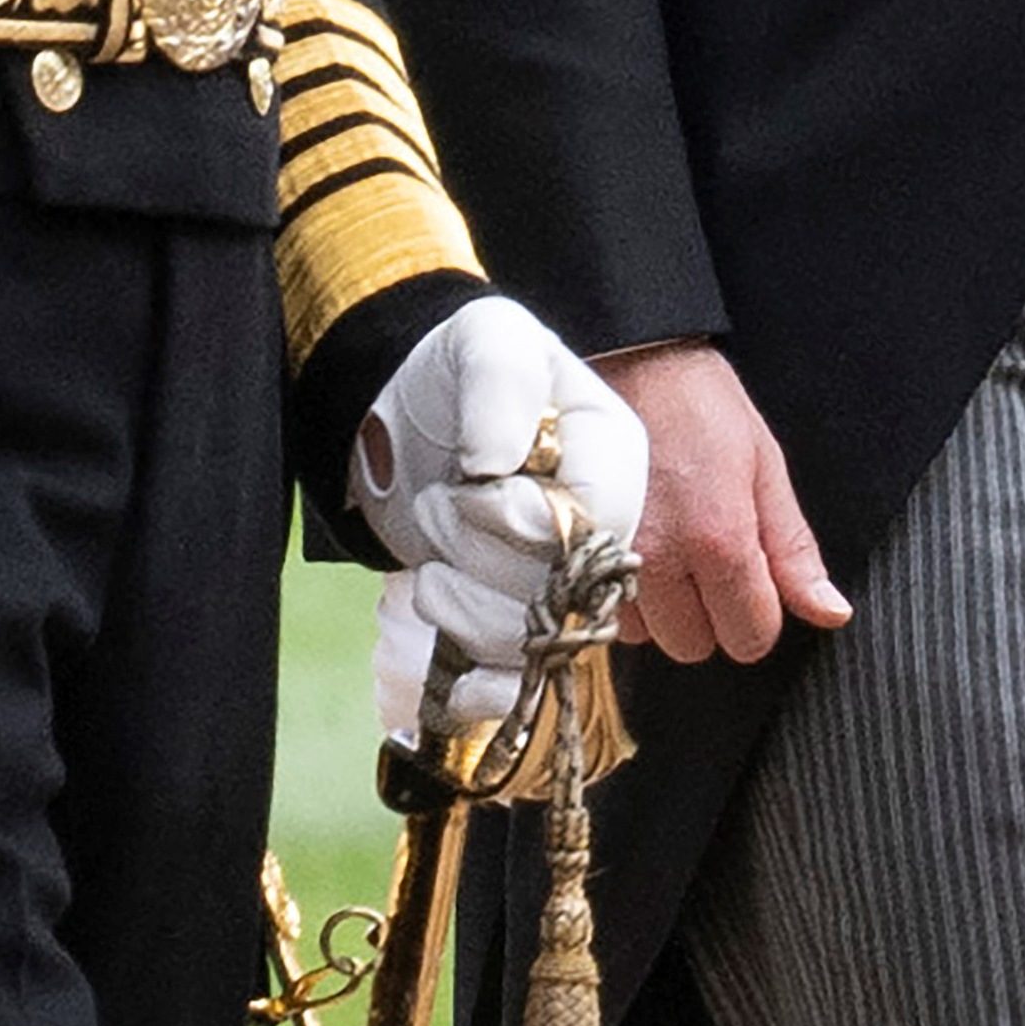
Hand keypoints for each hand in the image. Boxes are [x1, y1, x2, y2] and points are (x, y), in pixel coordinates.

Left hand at [354, 296, 650, 700]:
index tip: (471, 478)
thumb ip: (500, 382)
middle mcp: (603, 526)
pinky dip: (481, 680)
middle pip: (567, 587)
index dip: (527, 518)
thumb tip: (498, 462)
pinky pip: (522, 685)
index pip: (601, 518)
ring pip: (537, 641)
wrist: (409, 420)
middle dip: (483, 555)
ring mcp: (564, 584)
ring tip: (435, 548)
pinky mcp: (523, 628)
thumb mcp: (485, 340)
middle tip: (441, 503)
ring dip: (465, 606)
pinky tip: (453, 648)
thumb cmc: (457, 373)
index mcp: (615, 452)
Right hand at [596, 342, 852, 666]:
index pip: (750, 637)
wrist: (626, 359)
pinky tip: (634, 550)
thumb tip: (830, 612)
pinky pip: (605, 610)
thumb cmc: (699, 404)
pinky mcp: (573, 553)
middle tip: (706, 557)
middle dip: (709, 614)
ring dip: (661, 608)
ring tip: (666, 547)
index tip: (750, 576)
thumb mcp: (764, 467)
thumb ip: (793, 549)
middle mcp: (661, 561)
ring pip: (647, 636)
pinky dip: (623, 594)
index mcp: (719, 540)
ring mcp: (610, 560)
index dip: (759, 613)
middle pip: (696, 646)